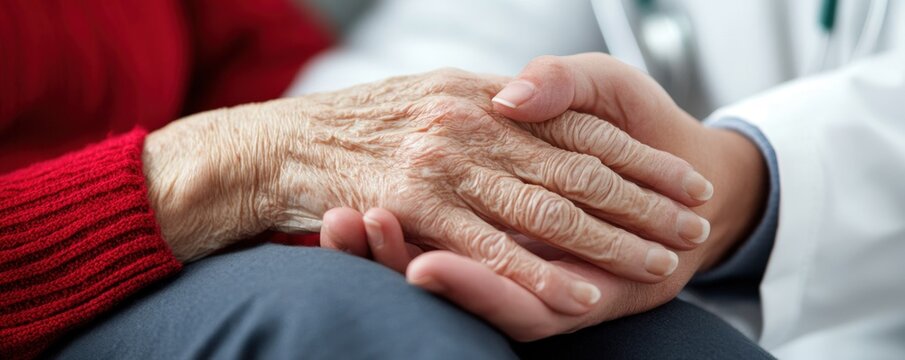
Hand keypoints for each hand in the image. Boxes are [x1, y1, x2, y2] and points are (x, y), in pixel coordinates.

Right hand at [140, 69, 712, 314]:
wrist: (276, 144)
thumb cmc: (359, 124)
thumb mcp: (433, 93)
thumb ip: (490, 103)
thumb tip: (537, 110)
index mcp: (481, 93)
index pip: (579, 126)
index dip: (638, 155)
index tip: (686, 179)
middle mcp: (468, 121)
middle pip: (576, 167)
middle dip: (642, 200)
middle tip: (694, 226)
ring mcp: (440, 161)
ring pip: (543, 206)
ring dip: (607, 239)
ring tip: (659, 262)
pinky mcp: (409, 202)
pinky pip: (484, 244)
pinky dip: (535, 272)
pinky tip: (577, 293)